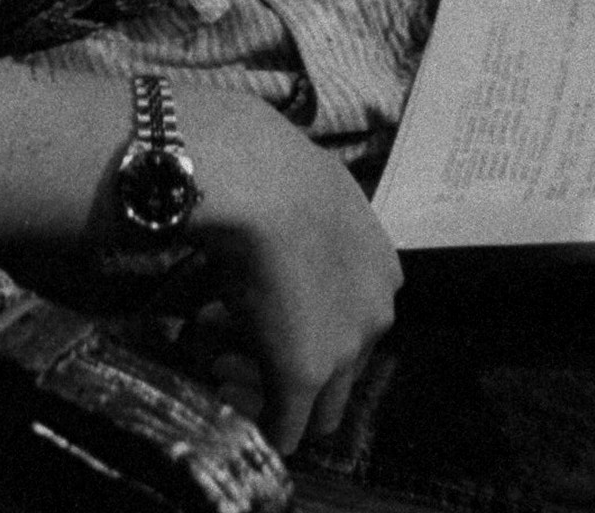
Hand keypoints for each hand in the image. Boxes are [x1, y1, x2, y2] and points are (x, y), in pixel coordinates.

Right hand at [0, 63, 400, 455]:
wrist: (257, 180)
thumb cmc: (270, 168)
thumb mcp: (302, 191)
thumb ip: (297, 218)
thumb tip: (270, 218)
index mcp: (382, 268)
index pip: (352, 320)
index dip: (300, 321)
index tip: (254, 308)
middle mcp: (375, 314)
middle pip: (339, 368)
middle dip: (282, 355)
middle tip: (230, 343)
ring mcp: (345, 350)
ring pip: (314, 400)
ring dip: (260, 378)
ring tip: (212, 353)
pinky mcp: (304, 378)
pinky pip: (283, 426)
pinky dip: (250, 411)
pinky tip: (214, 377)